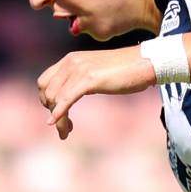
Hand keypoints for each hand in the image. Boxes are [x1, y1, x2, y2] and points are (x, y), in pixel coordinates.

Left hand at [36, 49, 155, 138]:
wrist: (146, 62)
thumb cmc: (126, 71)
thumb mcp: (97, 74)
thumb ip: (82, 80)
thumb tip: (73, 94)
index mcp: (70, 60)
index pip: (45, 81)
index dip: (46, 100)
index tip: (59, 115)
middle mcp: (70, 62)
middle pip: (46, 91)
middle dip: (51, 111)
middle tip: (64, 127)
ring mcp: (78, 69)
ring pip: (55, 98)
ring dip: (58, 119)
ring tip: (66, 131)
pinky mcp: (88, 79)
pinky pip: (65, 99)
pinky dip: (58, 113)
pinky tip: (55, 124)